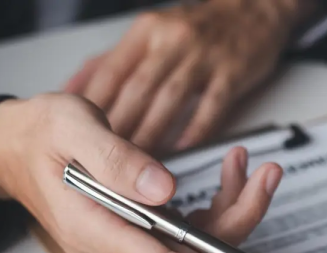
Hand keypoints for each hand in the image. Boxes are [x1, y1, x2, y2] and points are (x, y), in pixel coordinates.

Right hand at [0, 93, 310, 252]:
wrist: (19, 147)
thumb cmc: (42, 138)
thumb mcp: (71, 130)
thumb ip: (116, 160)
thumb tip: (166, 190)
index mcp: (97, 235)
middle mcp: (121, 249)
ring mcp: (137, 243)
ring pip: (204, 243)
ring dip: (240, 209)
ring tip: (264, 169)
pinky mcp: (151, 231)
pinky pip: (199, 228)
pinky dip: (224, 201)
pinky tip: (236, 169)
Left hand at [64, 0, 314, 150]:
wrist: (254, 8)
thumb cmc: (199, 28)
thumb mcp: (150, 33)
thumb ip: (112, 61)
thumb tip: (72, 89)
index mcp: (146, 32)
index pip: (111, 72)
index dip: (93, 108)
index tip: (80, 137)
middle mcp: (171, 41)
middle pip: (137, 89)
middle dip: (118, 128)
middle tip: (103, 162)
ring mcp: (202, 56)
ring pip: (169, 100)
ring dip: (151, 134)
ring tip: (136, 164)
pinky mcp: (232, 72)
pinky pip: (210, 105)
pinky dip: (195, 130)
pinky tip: (182, 150)